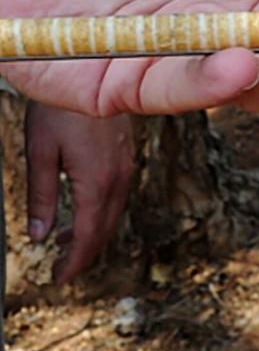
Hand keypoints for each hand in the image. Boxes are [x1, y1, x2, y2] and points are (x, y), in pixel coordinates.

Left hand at [25, 101, 134, 281]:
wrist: (93, 72)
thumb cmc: (60, 110)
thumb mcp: (40, 153)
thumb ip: (42, 197)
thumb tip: (40, 235)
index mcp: (97, 182)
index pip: (90, 235)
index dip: (75, 262)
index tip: (59, 278)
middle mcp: (119, 178)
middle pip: (105, 229)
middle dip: (84, 253)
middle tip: (61, 269)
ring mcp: (126, 167)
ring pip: (113, 213)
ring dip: (92, 232)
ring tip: (65, 242)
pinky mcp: (126, 157)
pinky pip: (117, 195)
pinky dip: (100, 212)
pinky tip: (83, 210)